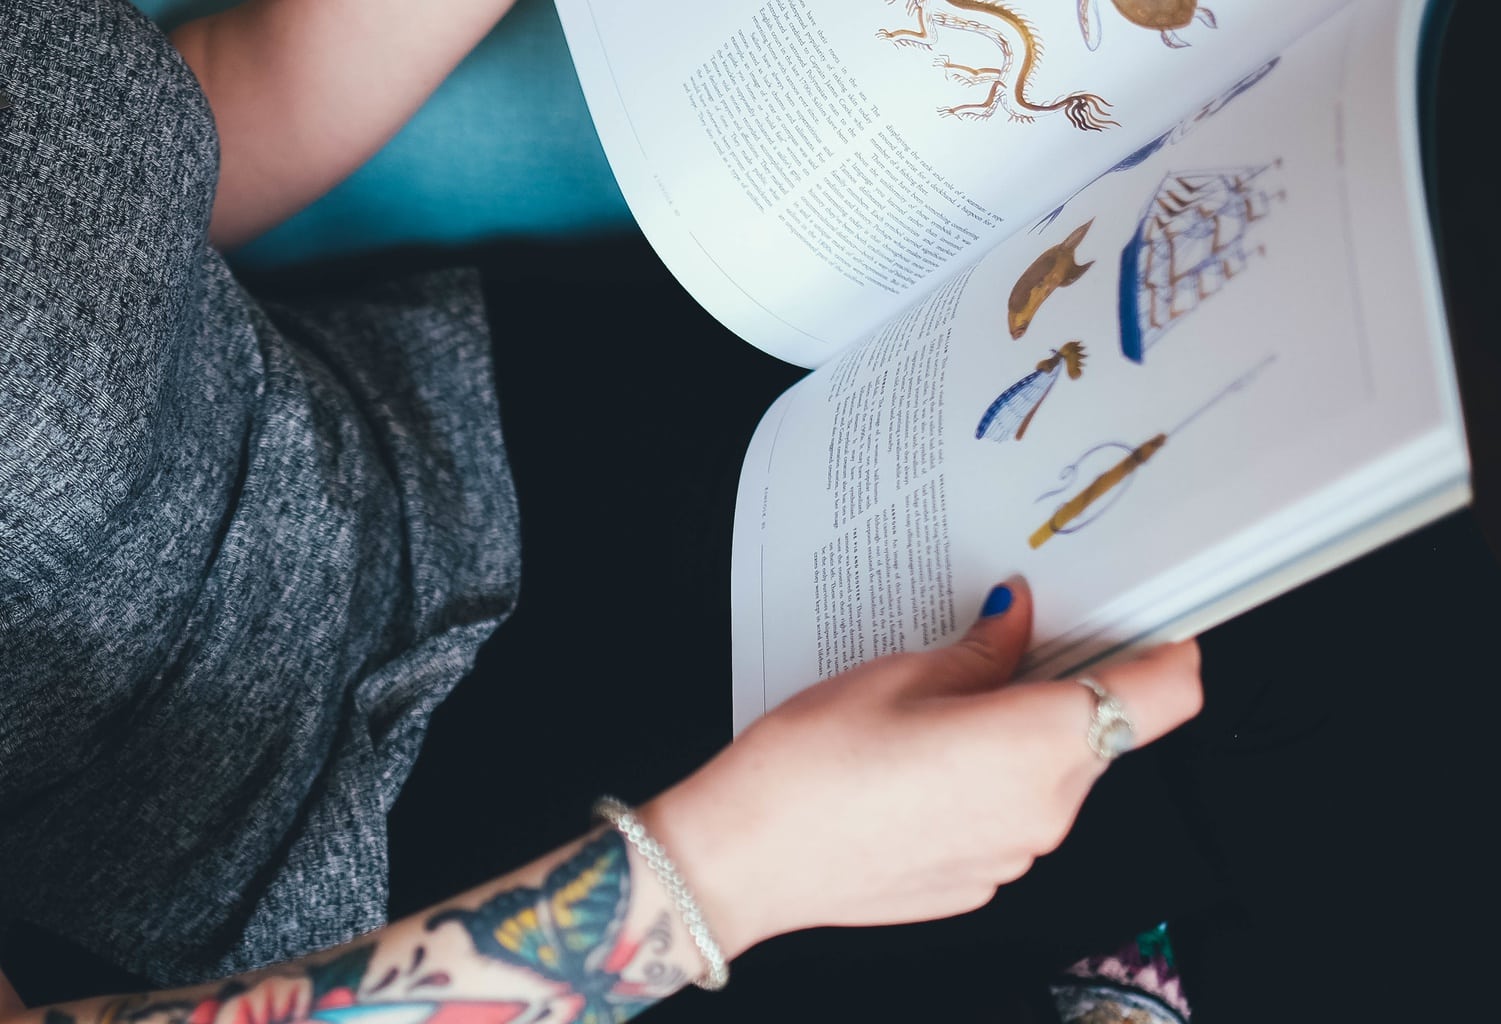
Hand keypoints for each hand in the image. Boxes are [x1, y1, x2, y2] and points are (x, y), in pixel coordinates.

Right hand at [640, 576, 1202, 957]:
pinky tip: (919, 765)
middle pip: (1099, 734)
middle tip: (1004, 647)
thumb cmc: (815, 764)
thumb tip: (1019, 618)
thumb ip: (984, 649)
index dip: (1172, 654)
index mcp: (1037, 746)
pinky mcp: (980, 879)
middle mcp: (1045, 811)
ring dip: (1020, 737)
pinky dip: (987, 783)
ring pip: (1052, 776)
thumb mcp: (902, 674)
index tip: (1160, 626)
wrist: (749, 858)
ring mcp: (1015, 855)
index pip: (1163, 699)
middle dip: (1065, 688)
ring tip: (939, 710)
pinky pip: (1012, 817)